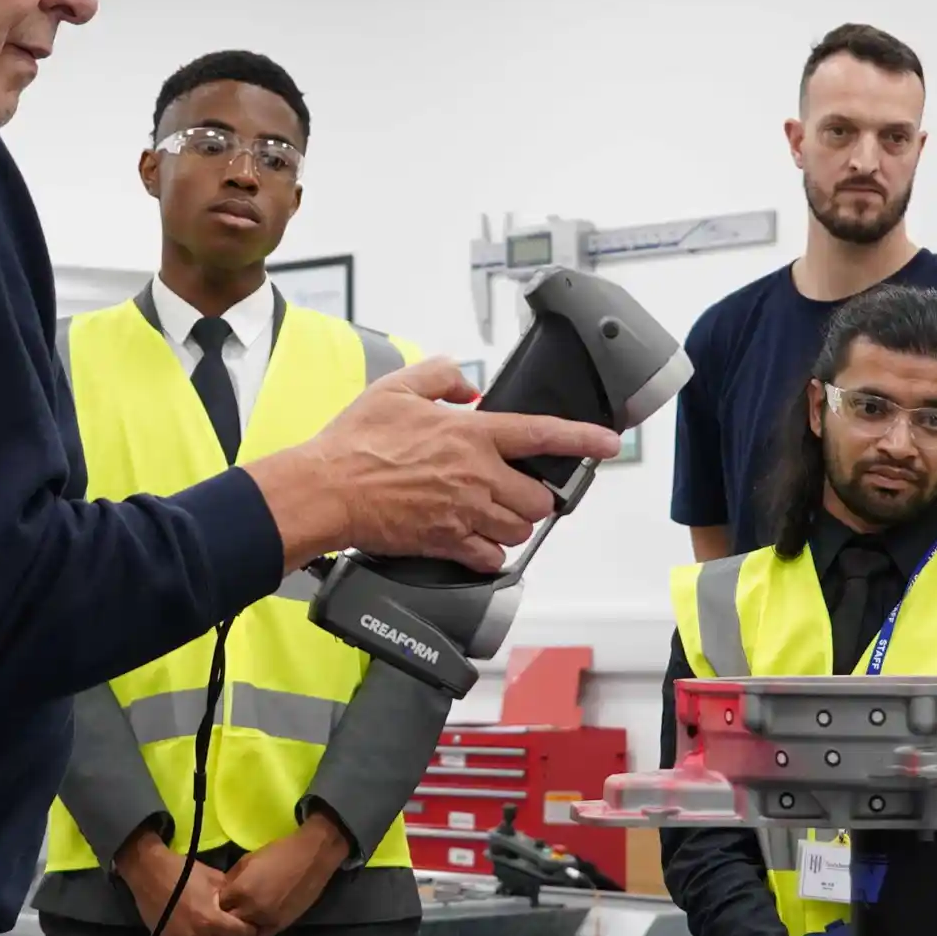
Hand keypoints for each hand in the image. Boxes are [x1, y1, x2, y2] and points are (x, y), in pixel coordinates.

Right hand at [117, 827, 250, 935]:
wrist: (148, 872)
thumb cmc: (183, 872)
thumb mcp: (214, 878)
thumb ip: (231, 897)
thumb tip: (242, 907)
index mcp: (211, 920)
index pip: (242, 935)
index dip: (249, 930)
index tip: (249, 925)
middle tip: (225, 924)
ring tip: (206, 927)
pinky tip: (190, 930)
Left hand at [216, 813, 352, 935]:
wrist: (311, 858)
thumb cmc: (279, 853)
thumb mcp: (248, 860)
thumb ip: (232, 879)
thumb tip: (223, 891)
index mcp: (241, 890)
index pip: (218, 905)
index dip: (217, 901)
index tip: (218, 898)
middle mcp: (252, 909)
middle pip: (228, 921)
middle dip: (225, 916)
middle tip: (226, 910)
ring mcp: (267, 920)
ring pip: (243, 932)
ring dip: (239, 927)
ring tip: (239, 919)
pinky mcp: (281, 925)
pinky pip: (261, 935)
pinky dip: (254, 931)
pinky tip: (253, 924)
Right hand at [246, 359, 622, 570]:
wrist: (327, 489)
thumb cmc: (355, 442)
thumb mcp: (398, 388)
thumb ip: (441, 377)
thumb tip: (467, 387)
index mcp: (473, 436)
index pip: (544, 435)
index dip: (584, 438)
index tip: (609, 443)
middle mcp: (477, 476)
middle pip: (539, 498)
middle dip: (536, 497)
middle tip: (518, 490)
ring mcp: (465, 514)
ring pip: (520, 530)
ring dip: (515, 524)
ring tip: (494, 514)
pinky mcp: (447, 544)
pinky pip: (491, 558)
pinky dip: (491, 553)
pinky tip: (476, 542)